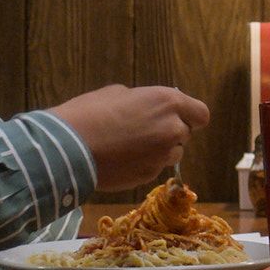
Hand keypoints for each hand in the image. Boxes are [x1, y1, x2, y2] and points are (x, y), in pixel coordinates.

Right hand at [49, 85, 210, 190]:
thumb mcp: (118, 94)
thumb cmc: (90, 112)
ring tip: (132, 147)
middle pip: (185, 134)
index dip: (190, 116)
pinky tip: (122, 159)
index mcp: (168, 102)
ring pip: (172, 154)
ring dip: (160, 151)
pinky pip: (155, 168)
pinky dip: (144, 164)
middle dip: (170, 132)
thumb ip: (143, 101)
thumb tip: (148, 109)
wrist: (69, 147)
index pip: (200, 114)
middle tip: (144, 131)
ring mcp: (162, 155)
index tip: (177, 117)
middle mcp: (172, 129)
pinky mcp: (149, 175)